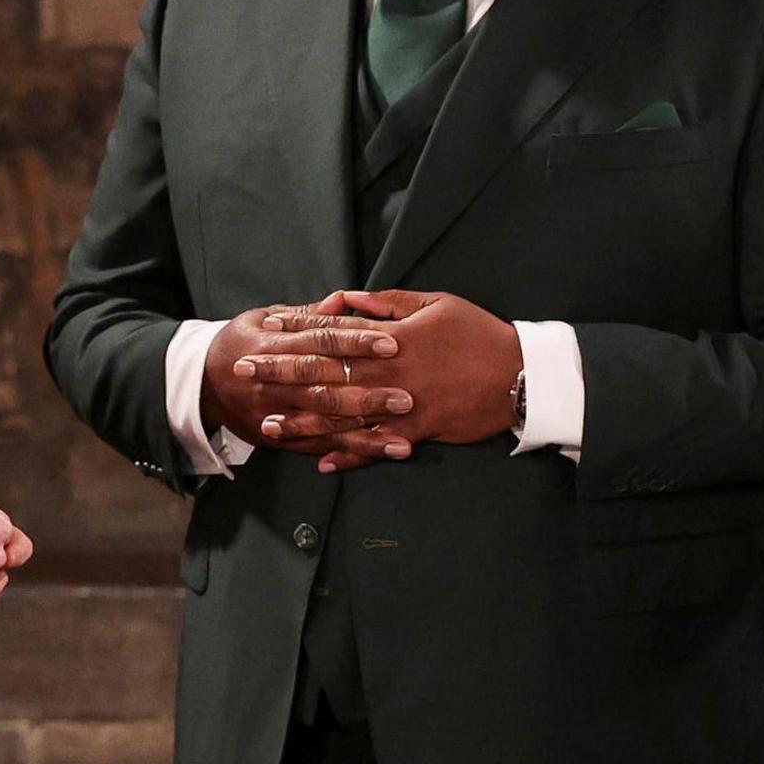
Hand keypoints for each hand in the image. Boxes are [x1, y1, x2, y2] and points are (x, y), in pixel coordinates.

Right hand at [201, 303, 397, 448]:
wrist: (199, 383)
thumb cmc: (241, 343)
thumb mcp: (263, 319)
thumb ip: (306, 314)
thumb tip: (343, 299)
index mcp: (273, 345)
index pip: (320, 342)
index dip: (355, 342)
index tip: (392, 344)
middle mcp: (275, 382)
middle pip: (325, 388)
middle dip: (368, 395)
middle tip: (408, 397)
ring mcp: (276, 414)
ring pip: (325, 424)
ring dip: (366, 435)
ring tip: (403, 442)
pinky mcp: (278, 437)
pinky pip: (318, 445)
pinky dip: (349, 452)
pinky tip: (380, 453)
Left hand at [241, 289, 524, 473]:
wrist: (520, 375)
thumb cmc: (479, 334)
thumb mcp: (437, 303)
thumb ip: (389, 304)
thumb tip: (348, 300)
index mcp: (390, 339)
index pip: (331, 336)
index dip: (293, 336)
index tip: (261, 335)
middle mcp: (389, 374)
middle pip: (324, 375)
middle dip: (280, 375)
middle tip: (243, 375)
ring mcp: (402, 406)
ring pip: (342, 416)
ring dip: (303, 421)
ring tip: (268, 425)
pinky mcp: (419, 431)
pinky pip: (377, 447)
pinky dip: (351, 456)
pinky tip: (323, 463)